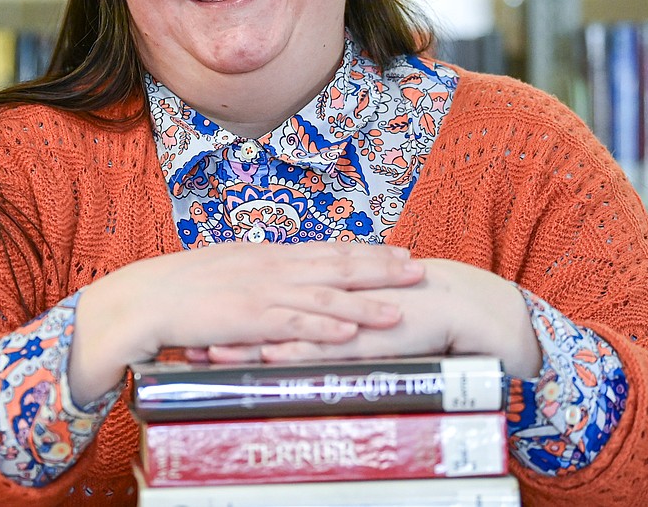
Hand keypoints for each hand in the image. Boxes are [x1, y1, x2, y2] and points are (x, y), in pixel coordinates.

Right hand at [66, 240, 424, 404]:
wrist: (144, 299)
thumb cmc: (182, 290)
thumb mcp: (229, 271)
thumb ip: (260, 275)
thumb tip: (288, 279)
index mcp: (268, 254)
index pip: (328, 249)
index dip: (368, 250)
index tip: (399, 250)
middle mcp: (271, 267)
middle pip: (337, 265)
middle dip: (381, 268)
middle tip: (418, 268)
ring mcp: (261, 292)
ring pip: (324, 296)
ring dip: (364, 302)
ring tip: (399, 306)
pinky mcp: (248, 318)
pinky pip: (293, 324)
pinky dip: (325, 328)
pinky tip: (352, 331)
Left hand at [206, 258, 542, 378]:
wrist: (463, 304)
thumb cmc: (413, 309)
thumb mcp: (363, 310)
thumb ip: (333, 316)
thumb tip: (304, 326)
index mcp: (325, 288)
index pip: (267, 299)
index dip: (230, 308)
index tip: (195, 319)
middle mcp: (329, 299)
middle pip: (266, 311)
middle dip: (225, 324)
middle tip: (184, 335)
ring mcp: (346, 317)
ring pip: (287, 330)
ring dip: (247, 343)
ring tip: (208, 353)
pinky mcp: (367, 336)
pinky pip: (325, 348)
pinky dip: (295, 353)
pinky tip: (269, 360)